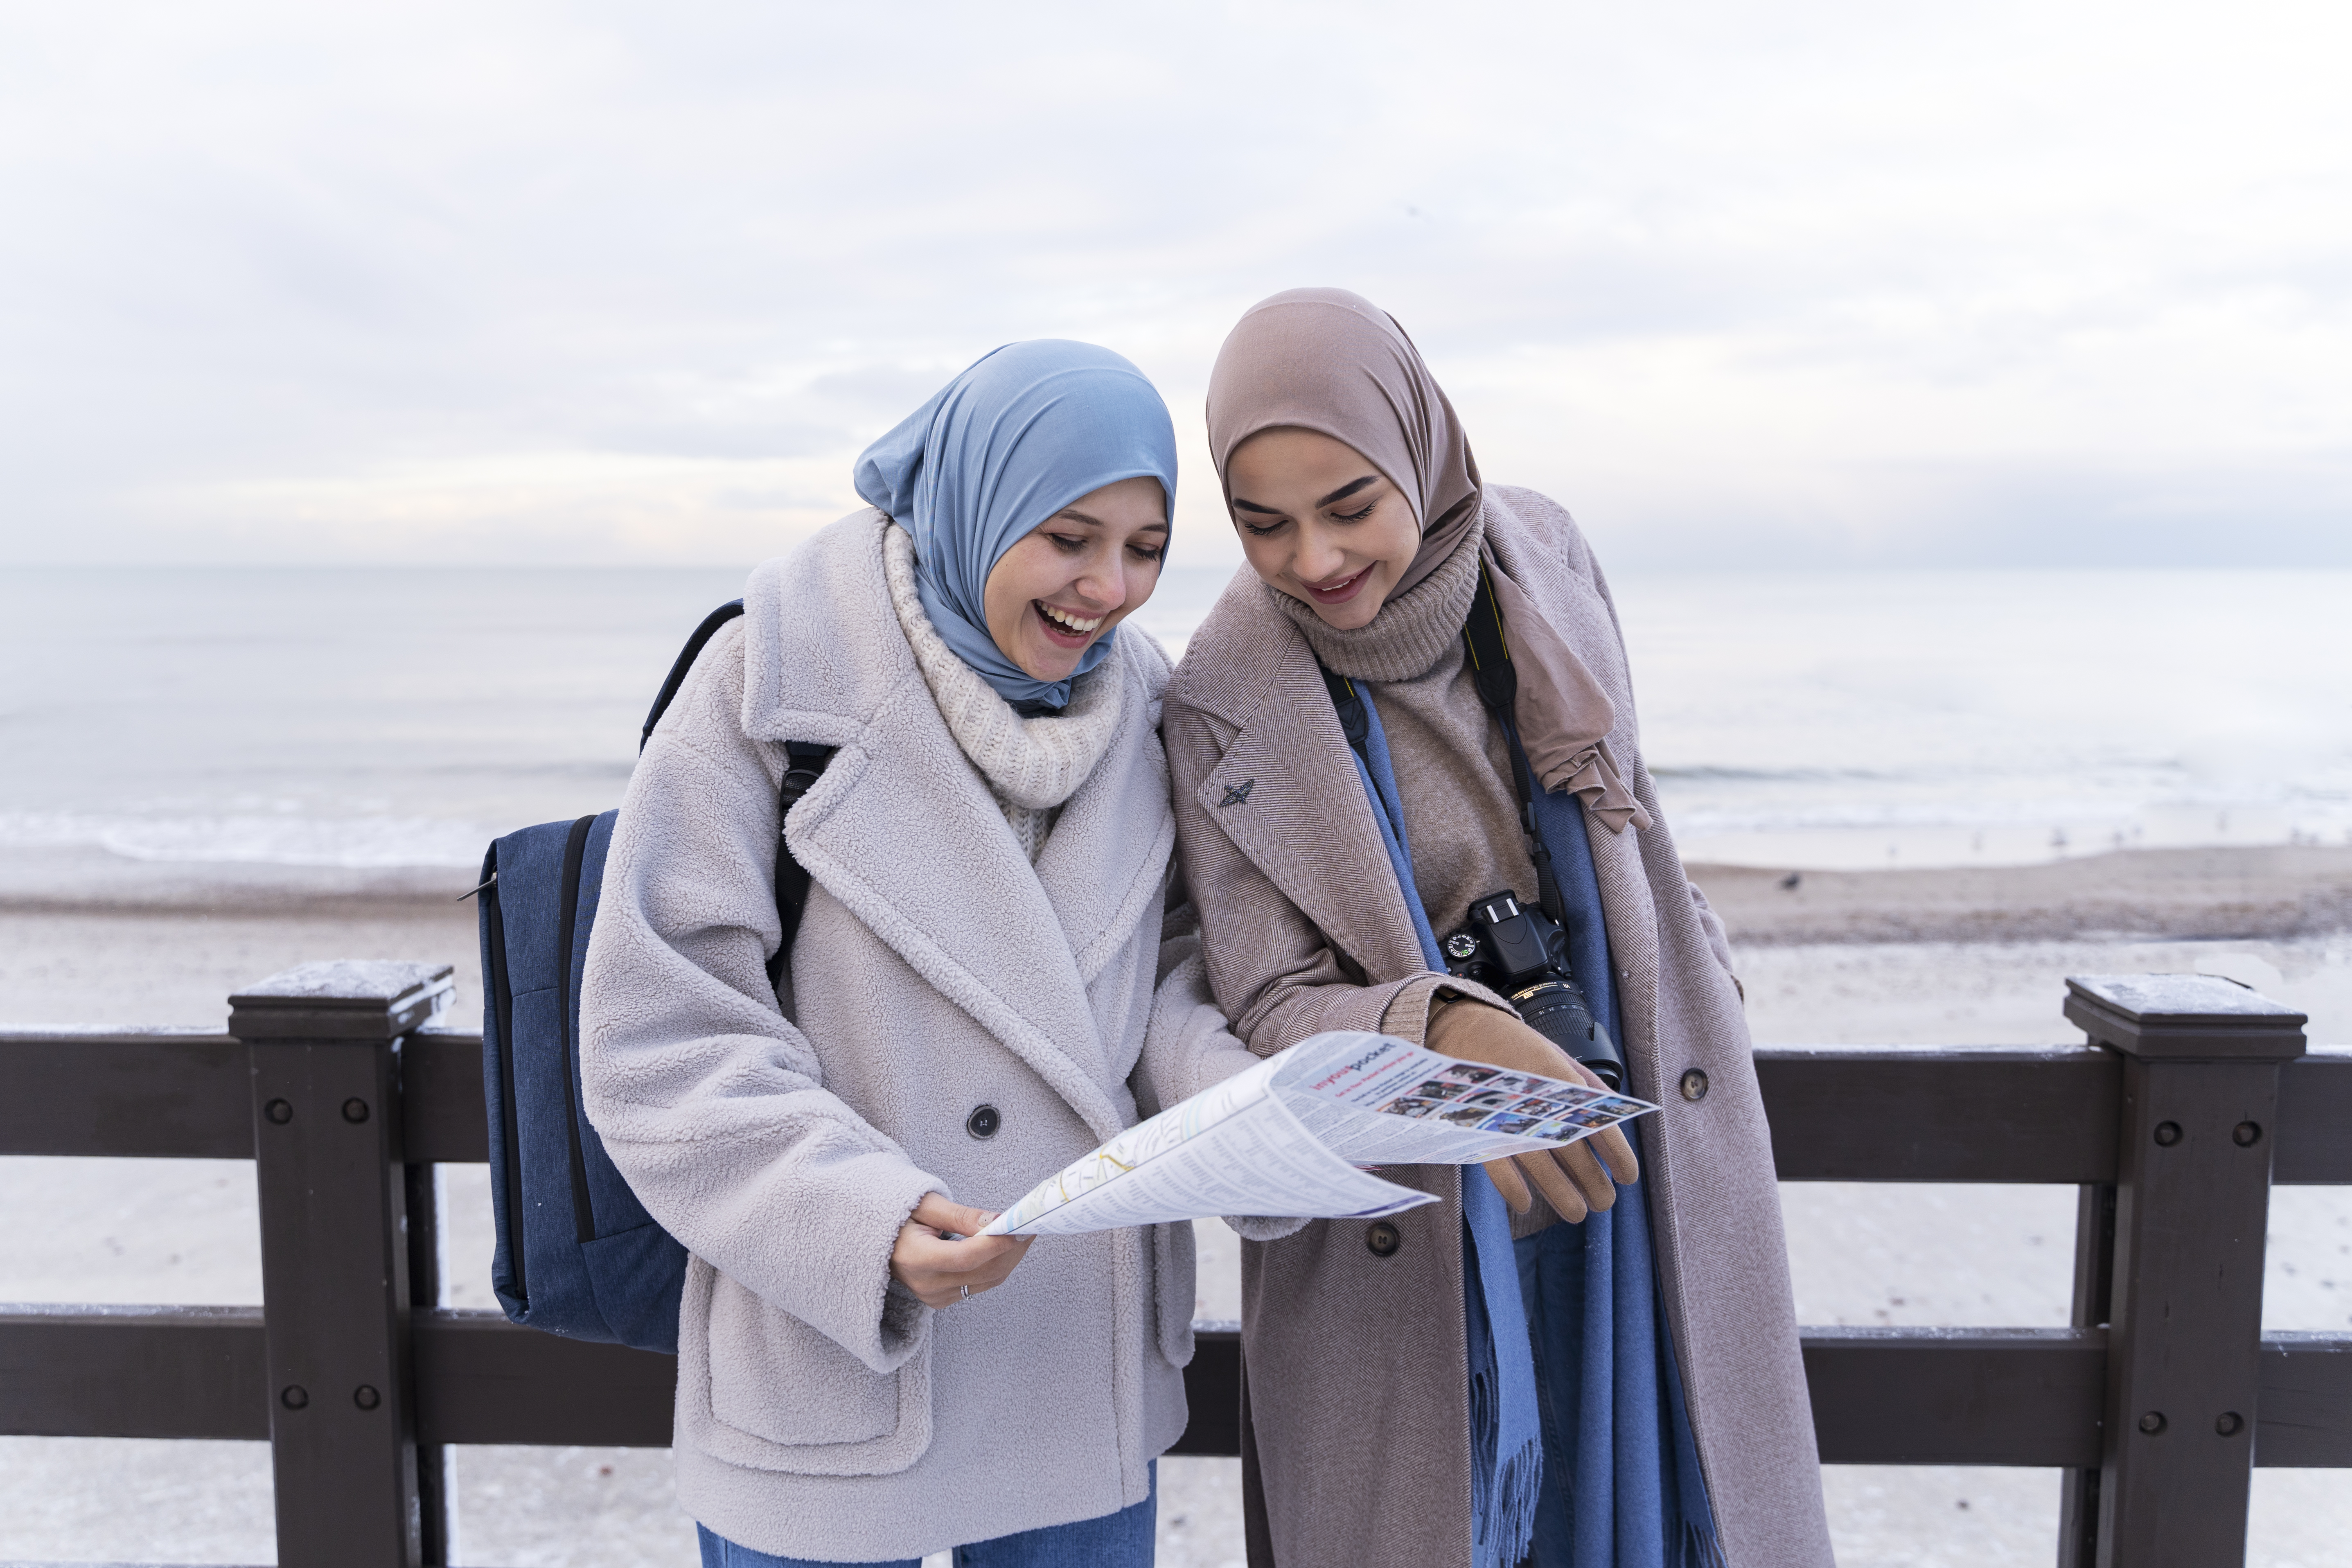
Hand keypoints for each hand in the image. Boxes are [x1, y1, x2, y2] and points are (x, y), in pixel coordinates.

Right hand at [889, 1194, 1033, 1308]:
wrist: (875, 1241)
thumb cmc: (898, 1216)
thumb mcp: (925, 1205)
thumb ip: (960, 1215)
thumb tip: (995, 1222)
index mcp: (916, 1257)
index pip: (966, 1256)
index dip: (997, 1243)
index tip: (1021, 1226)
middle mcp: (926, 1284)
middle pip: (984, 1272)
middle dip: (1012, 1249)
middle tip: (1030, 1225)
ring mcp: (934, 1296)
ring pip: (987, 1281)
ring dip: (1009, 1258)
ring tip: (1020, 1233)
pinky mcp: (941, 1300)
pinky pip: (979, 1286)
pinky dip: (995, 1267)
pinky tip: (1001, 1248)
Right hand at [1425, 998, 1639, 1223]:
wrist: (1462, 1025)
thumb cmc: (1515, 1043)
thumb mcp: (1558, 1055)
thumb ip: (1587, 1084)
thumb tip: (1614, 1115)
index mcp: (1563, 1081)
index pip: (1601, 1127)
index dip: (1619, 1156)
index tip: (1628, 1176)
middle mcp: (1538, 1102)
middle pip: (1575, 1155)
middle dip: (1595, 1185)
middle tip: (1604, 1201)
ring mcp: (1507, 1118)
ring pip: (1543, 1169)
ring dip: (1563, 1196)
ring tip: (1577, 1212)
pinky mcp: (1478, 1129)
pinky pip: (1499, 1170)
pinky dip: (1514, 1191)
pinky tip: (1526, 1203)